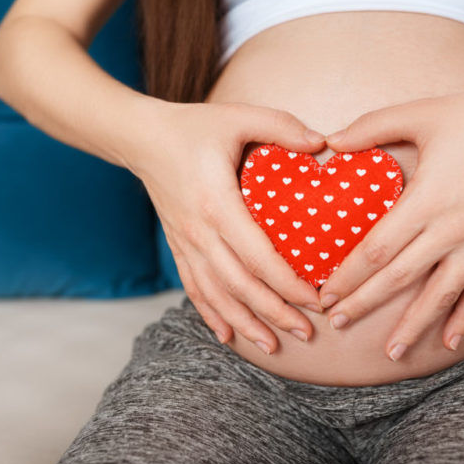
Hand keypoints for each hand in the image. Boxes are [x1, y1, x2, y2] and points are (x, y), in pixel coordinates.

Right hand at [128, 101, 326, 354]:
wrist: (140, 138)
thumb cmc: (193, 126)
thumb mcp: (237, 116)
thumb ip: (281, 126)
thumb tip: (322, 143)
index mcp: (218, 204)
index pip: (258, 256)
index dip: (288, 284)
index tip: (317, 299)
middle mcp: (199, 232)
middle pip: (239, 285)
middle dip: (274, 313)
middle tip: (308, 333)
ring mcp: (186, 243)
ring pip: (216, 295)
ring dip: (245, 323)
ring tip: (273, 347)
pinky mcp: (178, 246)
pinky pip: (193, 288)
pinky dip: (210, 314)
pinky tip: (226, 335)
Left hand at [317, 88, 463, 360]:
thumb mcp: (422, 113)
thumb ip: (372, 127)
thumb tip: (329, 142)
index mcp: (427, 200)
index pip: (377, 250)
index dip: (348, 275)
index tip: (324, 292)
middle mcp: (452, 231)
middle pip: (399, 278)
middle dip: (364, 303)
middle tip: (336, 322)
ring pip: (440, 295)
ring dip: (413, 326)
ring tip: (390, 354)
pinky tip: (449, 342)